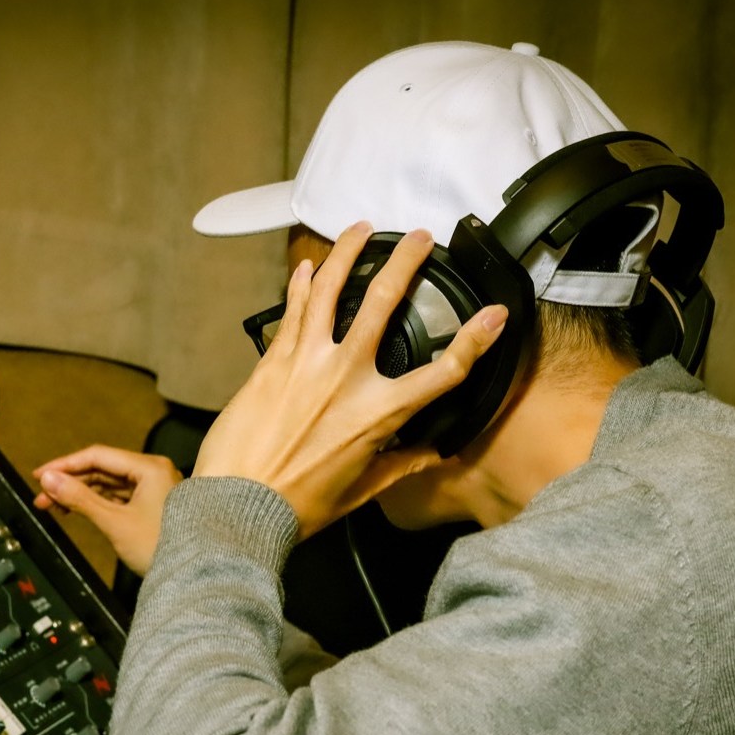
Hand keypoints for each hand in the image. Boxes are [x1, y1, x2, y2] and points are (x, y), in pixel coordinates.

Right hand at [33, 445, 182, 575]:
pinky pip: (118, 497)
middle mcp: (153, 472)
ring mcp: (154, 488)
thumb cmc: (161, 547)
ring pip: (108, 484)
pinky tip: (76, 510)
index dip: (65, 465)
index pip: (98, 456)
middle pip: (102, 469)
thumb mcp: (115, 522)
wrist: (194, 576)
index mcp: (149, 468)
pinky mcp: (152, 505)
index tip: (39, 475)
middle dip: (70, 482)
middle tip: (41, 496)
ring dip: (80, 493)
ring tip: (53, 506)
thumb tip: (49, 480)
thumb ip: (80, 499)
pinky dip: (96, 502)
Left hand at [193, 223, 506, 539]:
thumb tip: (432, 453)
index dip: (476, 340)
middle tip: (419, 238)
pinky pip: (291, 311)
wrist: (239, 506)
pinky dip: (299, 284)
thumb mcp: (362, 490)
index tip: (495, 314)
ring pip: (328, 288)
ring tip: (360, 228)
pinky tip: (305, 267)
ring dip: (347, 252)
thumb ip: (401, 464)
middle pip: (383, 301)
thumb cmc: (299, 506)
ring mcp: (306, 362)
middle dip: (407, 261)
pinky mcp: (273, 361)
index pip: (443, 371)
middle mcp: (346, 376)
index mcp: (380, 413)